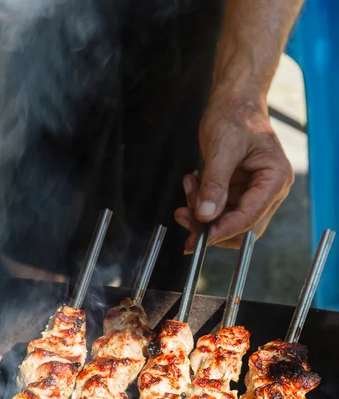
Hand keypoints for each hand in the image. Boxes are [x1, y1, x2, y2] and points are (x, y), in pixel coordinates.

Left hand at [175, 92, 293, 251]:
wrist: (233, 100)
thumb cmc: (235, 114)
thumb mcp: (222, 148)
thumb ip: (215, 183)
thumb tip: (206, 215)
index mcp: (275, 179)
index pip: (250, 217)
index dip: (224, 230)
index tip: (200, 236)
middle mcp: (268, 190)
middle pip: (241, 227)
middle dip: (211, 225)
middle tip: (184, 216)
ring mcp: (253, 192)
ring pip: (227, 220)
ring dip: (202, 213)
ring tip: (188, 187)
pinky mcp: (238, 191)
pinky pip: (219, 209)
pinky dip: (201, 202)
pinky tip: (192, 184)